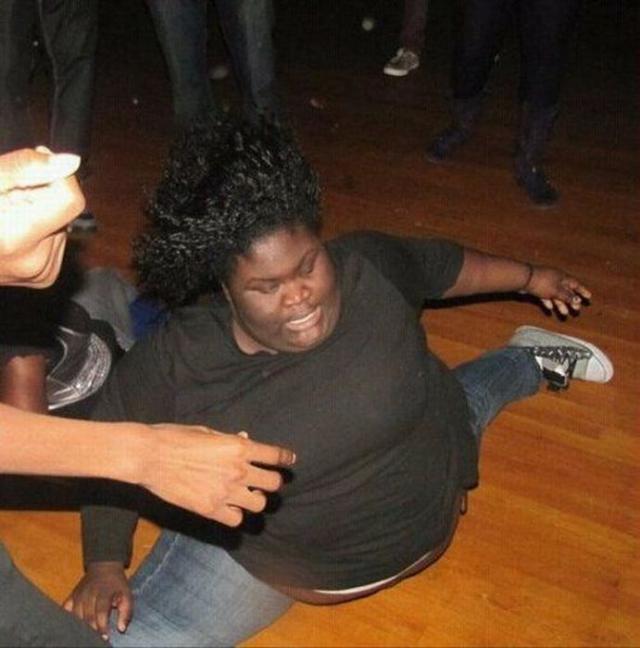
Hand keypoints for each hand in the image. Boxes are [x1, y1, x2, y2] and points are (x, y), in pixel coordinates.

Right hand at [0, 147, 83, 287]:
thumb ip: (24, 168)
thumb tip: (70, 162)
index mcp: (16, 240)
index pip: (70, 200)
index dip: (55, 176)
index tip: (32, 166)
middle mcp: (35, 263)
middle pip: (65, 212)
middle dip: (40, 195)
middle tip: (6, 196)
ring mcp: (41, 273)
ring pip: (62, 225)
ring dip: (38, 212)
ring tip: (5, 215)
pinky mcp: (45, 276)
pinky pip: (56, 241)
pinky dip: (39, 229)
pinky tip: (13, 229)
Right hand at [63, 561, 130, 640]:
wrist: (105, 566)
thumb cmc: (117, 585)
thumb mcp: (127, 595)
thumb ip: (126, 612)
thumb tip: (121, 629)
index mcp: (104, 593)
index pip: (101, 612)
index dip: (102, 626)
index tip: (105, 638)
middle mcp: (89, 594)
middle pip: (87, 617)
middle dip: (92, 631)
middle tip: (96, 640)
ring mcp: (78, 595)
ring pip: (75, 616)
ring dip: (80, 627)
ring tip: (86, 636)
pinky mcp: (71, 596)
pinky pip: (65, 610)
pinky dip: (67, 620)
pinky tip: (72, 627)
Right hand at [137, 424, 295, 525]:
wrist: (149, 456)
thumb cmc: (176, 437)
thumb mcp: (207, 432)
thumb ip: (230, 440)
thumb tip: (246, 440)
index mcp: (239, 447)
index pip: (275, 456)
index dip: (285, 459)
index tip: (289, 461)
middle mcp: (238, 470)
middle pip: (273, 483)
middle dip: (272, 482)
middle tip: (265, 481)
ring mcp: (225, 492)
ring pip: (259, 504)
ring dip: (256, 499)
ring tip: (247, 495)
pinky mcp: (210, 509)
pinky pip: (236, 519)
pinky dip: (235, 514)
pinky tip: (228, 507)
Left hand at [525, 265, 591, 315]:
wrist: (524, 279)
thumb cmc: (542, 283)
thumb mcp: (557, 291)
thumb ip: (567, 296)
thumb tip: (578, 301)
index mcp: (563, 278)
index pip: (576, 285)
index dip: (582, 291)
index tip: (589, 297)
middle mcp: (556, 279)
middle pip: (567, 291)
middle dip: (572, 301)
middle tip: (577, 310)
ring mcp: (547, 284)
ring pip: (556, 295)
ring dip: (561, 304)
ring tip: (565, 314)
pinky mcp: (538, 288)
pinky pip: (546, 296)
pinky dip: (549, 302)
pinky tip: (550, 309)